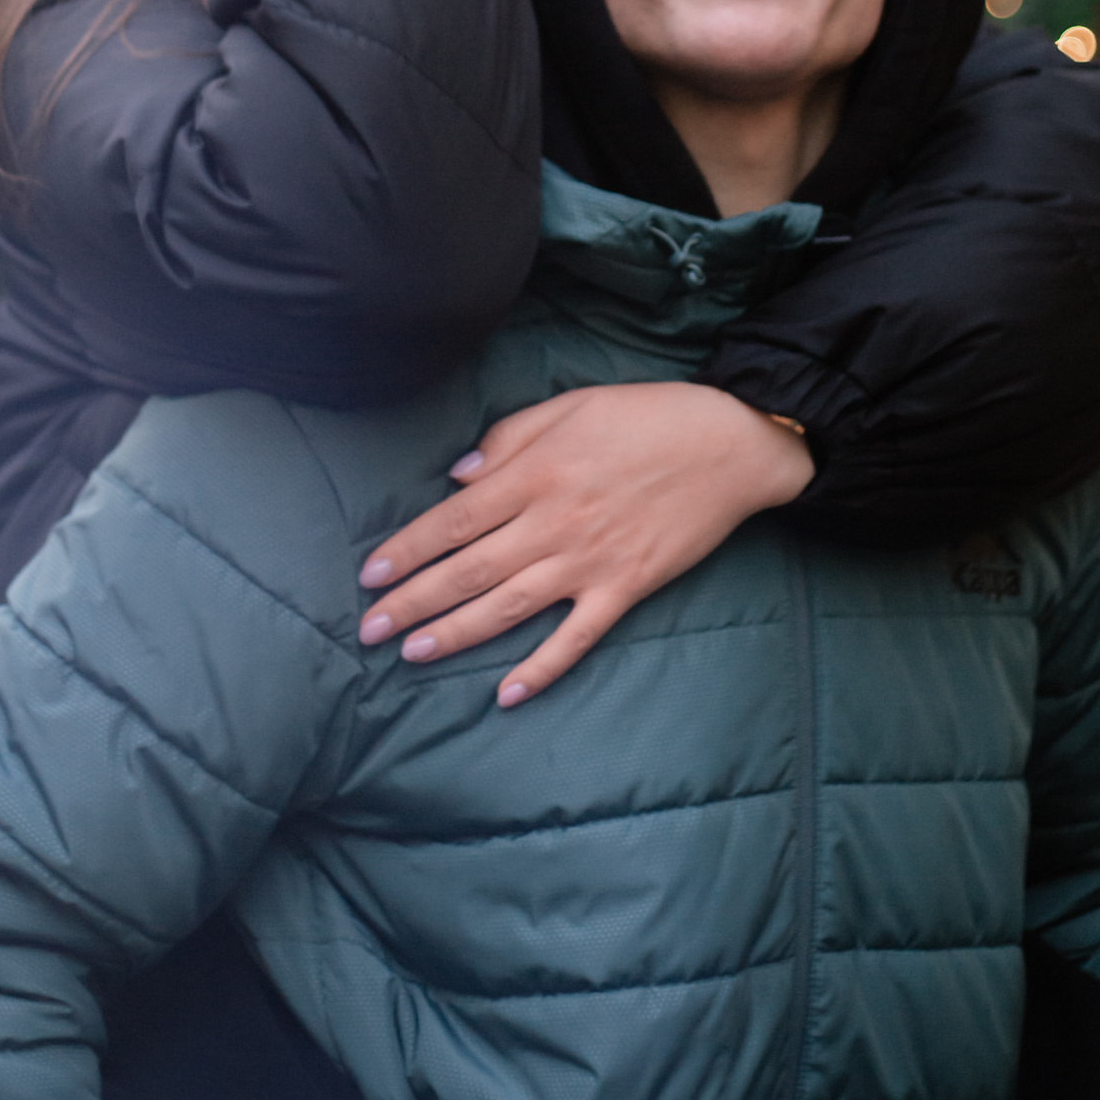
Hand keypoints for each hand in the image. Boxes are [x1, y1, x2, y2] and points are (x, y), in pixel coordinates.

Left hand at [356, 384, 814, 706]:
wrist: (731, 444)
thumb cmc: (649, 415)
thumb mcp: (572, 405)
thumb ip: (509, 438)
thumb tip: (458, 477)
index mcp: (536, 472)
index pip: (453, 519)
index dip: (407, 549)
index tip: (370, 574)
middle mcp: (553, 522)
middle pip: (467, 569)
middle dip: (412, 602)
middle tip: (369, 630)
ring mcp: (589, 561)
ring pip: (506, 607)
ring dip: (455, 634)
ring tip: (412, 654)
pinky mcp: (624, 589)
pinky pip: (575, 638)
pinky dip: (541, 669)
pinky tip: (506, 694)